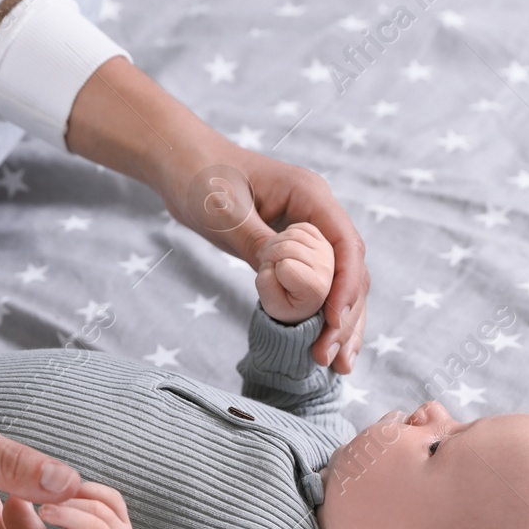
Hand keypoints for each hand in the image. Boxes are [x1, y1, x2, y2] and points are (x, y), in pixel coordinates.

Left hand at [65, 57, 368, 372]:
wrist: (179, 162)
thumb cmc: (200, 177)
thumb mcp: (224, 212)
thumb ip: (258, 242)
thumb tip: (287, 276)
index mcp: (310, 196)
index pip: (345, 246)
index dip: (346, 288)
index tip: (333, 324)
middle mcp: (317, 214)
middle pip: (349, 271)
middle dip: (346, 317)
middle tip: (332, 359)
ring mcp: (307, 233)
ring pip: (338, 283)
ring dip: (340, 324)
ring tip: (338, 366)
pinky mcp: (291, 249)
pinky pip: (315, 285)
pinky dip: (319, 315)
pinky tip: (319, 345)